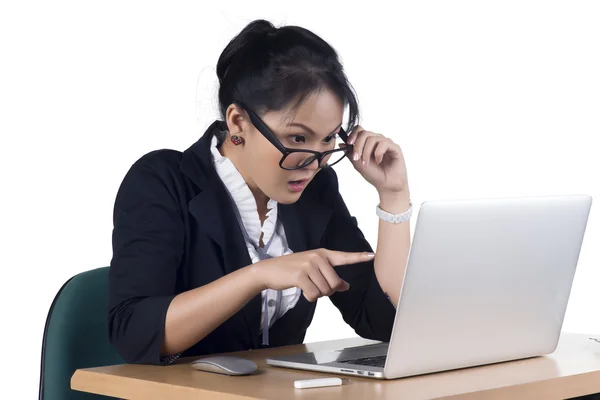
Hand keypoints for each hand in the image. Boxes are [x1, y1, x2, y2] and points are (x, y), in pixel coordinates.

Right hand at [250, 248, 374, 301]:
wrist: (269, 270)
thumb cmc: (292, 270)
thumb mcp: (313, 270)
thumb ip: (330, 276)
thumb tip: (346, 286)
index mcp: (323, 254)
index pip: (344, 257)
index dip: (359, 257)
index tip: (372, 256)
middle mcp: (317, 257)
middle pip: (334, 283)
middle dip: (327, 291)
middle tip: (316, 287)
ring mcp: (308, 265)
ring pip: (324, 290)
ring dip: (317, 294)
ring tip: (307, 286)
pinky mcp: (300, 275)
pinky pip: (314, 294)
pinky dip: (309, 297)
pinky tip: (302, 291)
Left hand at [341, 126, 408, 194]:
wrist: (386, 185)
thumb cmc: (374, 175)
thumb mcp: (358, 164)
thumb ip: (350, 153)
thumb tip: (341, 143)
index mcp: (368, 143)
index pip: (360, 130)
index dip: (353, 134)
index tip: (349, 143)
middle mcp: (377, 141)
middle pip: (365, 133)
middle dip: (358, 145)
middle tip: (357, 157)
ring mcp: (386, 143)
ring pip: (373, 138)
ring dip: (367, 152)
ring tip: (367, 163)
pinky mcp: (394, 147)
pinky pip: (384, 143)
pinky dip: (378, 153)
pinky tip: (379, 161)